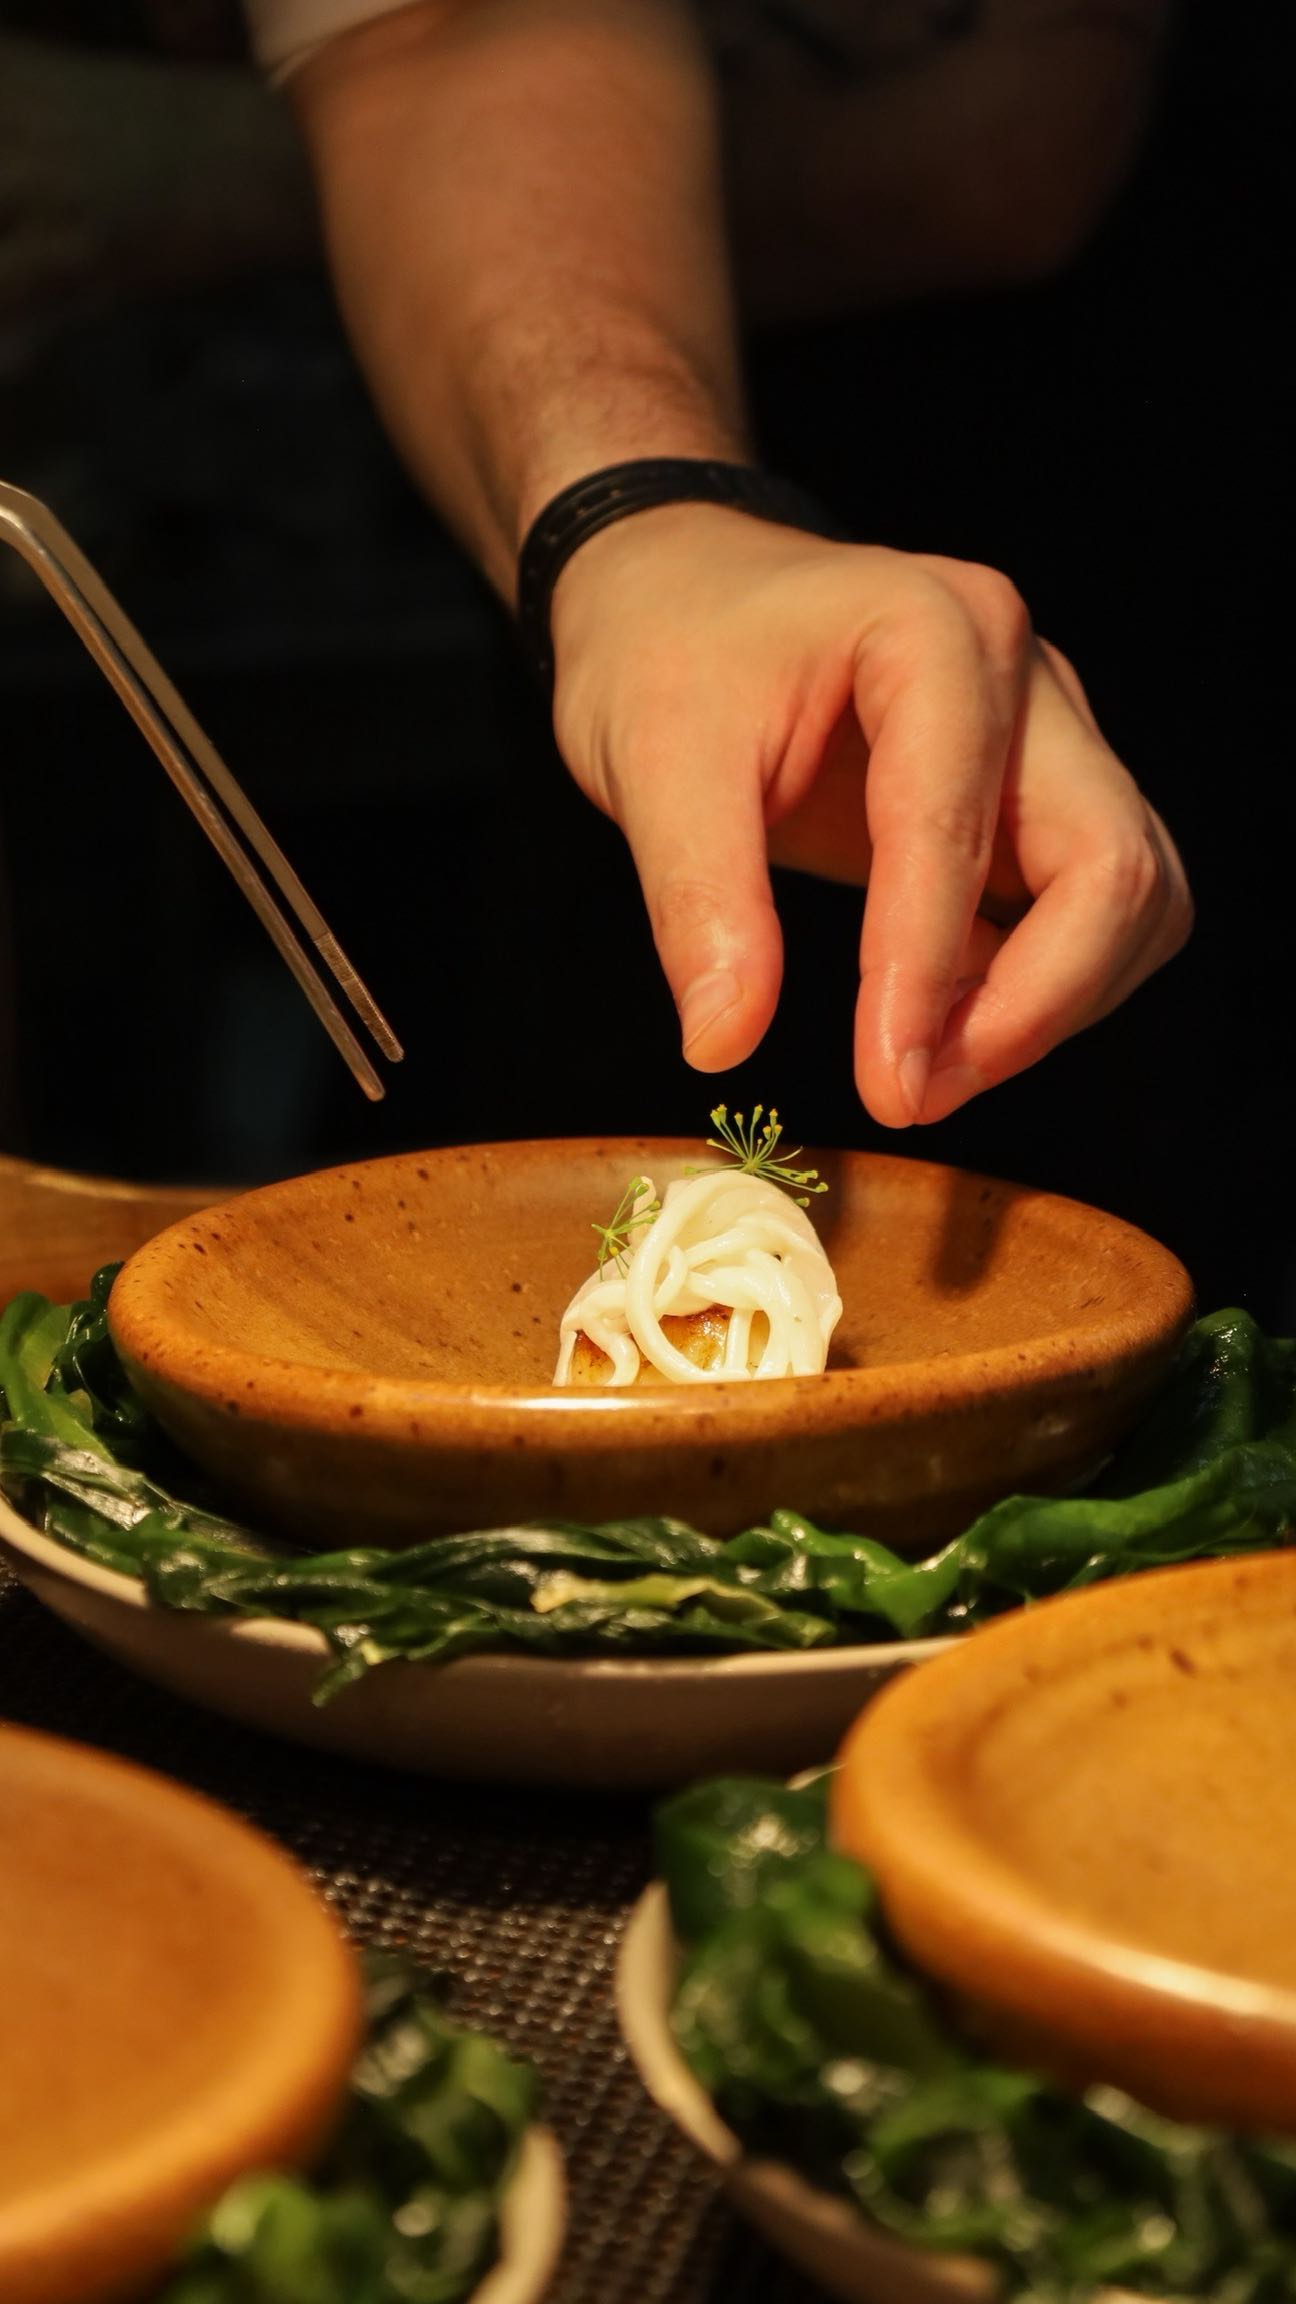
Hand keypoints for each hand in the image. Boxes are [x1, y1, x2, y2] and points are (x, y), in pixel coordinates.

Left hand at [549, 503, 1190, 1126]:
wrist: (680, 592)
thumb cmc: (666, 651)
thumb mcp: (649, 763)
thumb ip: (697, 902)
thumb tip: (725, 1042)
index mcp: (932, 633)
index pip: (958, 829)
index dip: (926, 976)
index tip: (887, 1089)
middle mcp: (1023, 675)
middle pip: (1111, 865)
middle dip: (1031, 1007)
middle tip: (915, 1092)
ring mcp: (1050, 733)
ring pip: (1134, 895)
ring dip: (1054, 1004)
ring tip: (925, 1062)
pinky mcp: (1045, 792)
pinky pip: (1100, 905)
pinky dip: (1046, 982)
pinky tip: (943, 1013)